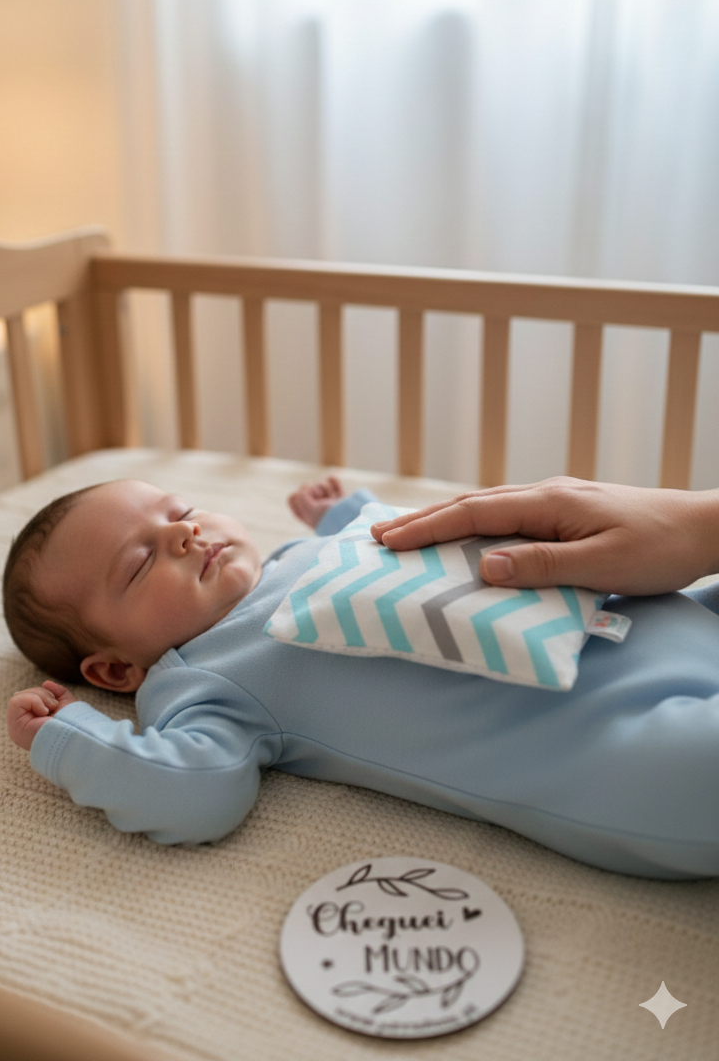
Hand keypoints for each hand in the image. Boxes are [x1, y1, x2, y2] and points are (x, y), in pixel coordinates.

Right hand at [7, 680, 76, 750]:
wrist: (74, 735)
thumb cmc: (72, 723)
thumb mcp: (65, 703)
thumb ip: (56, 692)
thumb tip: (46, 683)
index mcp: (31, 723)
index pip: (29, 698)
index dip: (43, 695)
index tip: (55, 704)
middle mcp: (22, 726)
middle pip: (24, 694)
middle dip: (42, 694)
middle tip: (54, 706)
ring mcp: (16, 728)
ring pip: (19, 695)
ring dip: (39, 697)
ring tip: (49, 710)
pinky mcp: (14, 727)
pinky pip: (16, 701)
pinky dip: (33, 701)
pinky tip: (43, 712)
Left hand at [288, 475, 343, 528]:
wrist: (351, 522)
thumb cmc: (328, 518)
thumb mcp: (309, 509)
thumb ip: (302, 495)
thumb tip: (307, 485)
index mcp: (305, 515)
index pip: (293, 498)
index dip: (297, 495)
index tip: (305, 500)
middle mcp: (315, 510)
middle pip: (307, 490)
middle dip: (312, 491)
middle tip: (320, 498)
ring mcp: (329, 505)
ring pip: (320, 487)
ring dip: (322, 486)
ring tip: (328, 495)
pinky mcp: (341, 500)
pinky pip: (334, 484)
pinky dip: (333, 480)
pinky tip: (332, 478)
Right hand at [369, 476, 718, 594]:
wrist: (704, 528)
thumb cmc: (658, 548)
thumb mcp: (602, 564)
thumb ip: (542, 566)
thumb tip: (483, 567)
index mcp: (548, 504)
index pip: (472, 514)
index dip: (426, 529)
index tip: (385, 543)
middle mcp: (545, 495)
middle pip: (470, 505)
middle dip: (422, 521)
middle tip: (377, 537)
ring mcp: (555, 501)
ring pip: (485, 508)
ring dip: (443, 520)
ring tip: (407, 535)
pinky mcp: (565, 513)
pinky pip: (505, 516)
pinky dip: (472, 525)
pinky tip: (466, 538)